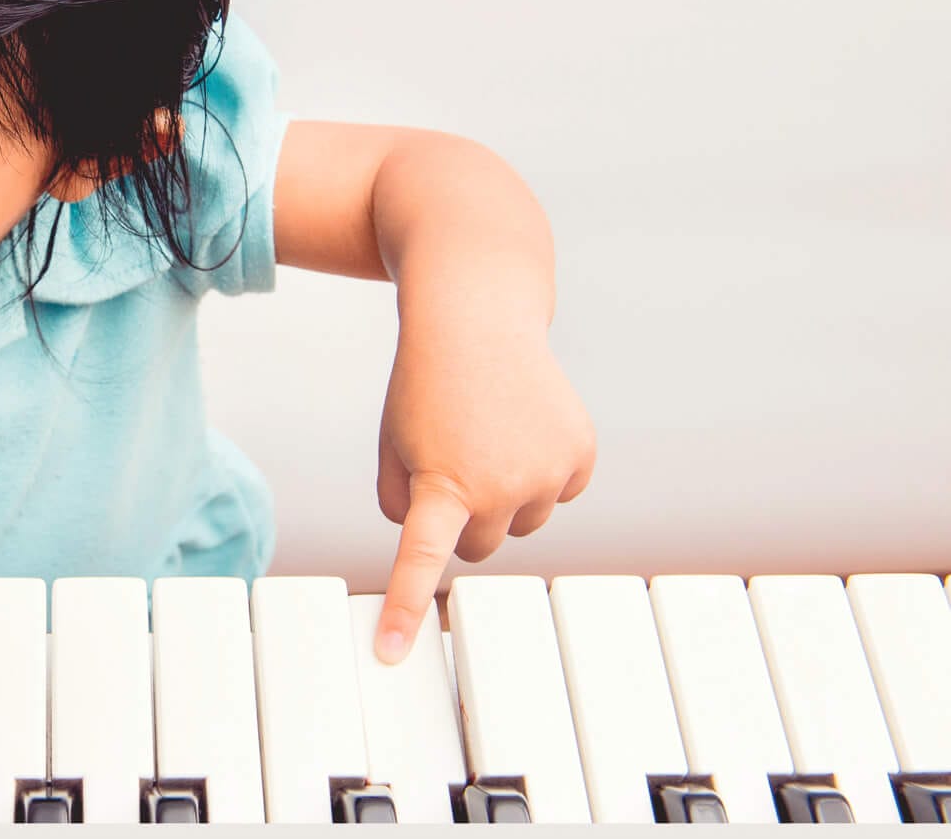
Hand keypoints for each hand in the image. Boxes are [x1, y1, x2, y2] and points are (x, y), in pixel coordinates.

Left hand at [370, 312, 595, 663]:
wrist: (475, 316)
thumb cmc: (426, 385)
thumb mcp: (394, 443)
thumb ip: (402, 504)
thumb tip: (437, 545)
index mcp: (443, 483)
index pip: (422, 559)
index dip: (406, 607)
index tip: (390, 653)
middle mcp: (500, 486)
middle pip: (478, 547)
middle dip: (463, 514)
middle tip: (453, 455)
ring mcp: (547, 473)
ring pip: (522, 522)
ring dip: (505, 492)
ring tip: (488, 430)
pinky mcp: (580, 455)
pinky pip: (558, 493)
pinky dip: (541, 469)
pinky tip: (523, 424)